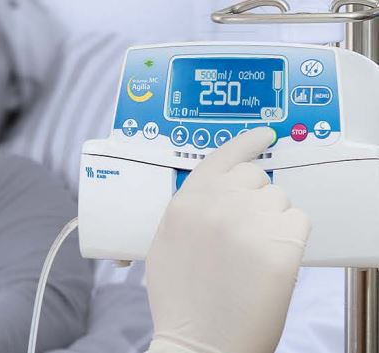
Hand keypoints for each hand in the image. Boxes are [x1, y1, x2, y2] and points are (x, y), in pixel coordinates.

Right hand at [145, 126, 310, 352]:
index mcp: (189, 199)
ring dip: (273, 219)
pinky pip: (299, 221)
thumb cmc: (181, 297)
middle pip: (256, 177)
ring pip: (279, 200)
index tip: (265, 134)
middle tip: (248, 228)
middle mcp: (219, 203)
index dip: (248, 142)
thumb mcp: (168, 237)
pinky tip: (275, 257)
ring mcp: (250, 224)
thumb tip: (216, 190)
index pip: (224, 155)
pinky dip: (292, 237)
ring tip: (256, 251)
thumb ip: (189, 206)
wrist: (198, 342)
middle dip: (256, 197)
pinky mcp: (280, 249)